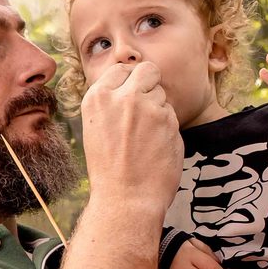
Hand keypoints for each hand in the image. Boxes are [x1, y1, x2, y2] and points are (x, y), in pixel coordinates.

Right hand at [80, 61, 181, 210]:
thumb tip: (130, 84)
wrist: (126, 198)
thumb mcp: (95, 130)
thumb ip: (111, 104)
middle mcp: (122, 97)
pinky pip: (172, 113)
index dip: (128, 84)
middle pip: (147, 70)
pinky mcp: (169, 119)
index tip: (128, 100)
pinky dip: (167, 127)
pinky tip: (156, 146)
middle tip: (145, 110)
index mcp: (97, 98)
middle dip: (149, 84)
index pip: (121, 70)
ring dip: (158, 110)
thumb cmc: (109, 169)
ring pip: (161, 93)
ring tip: (146, 137)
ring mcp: (147, 106)